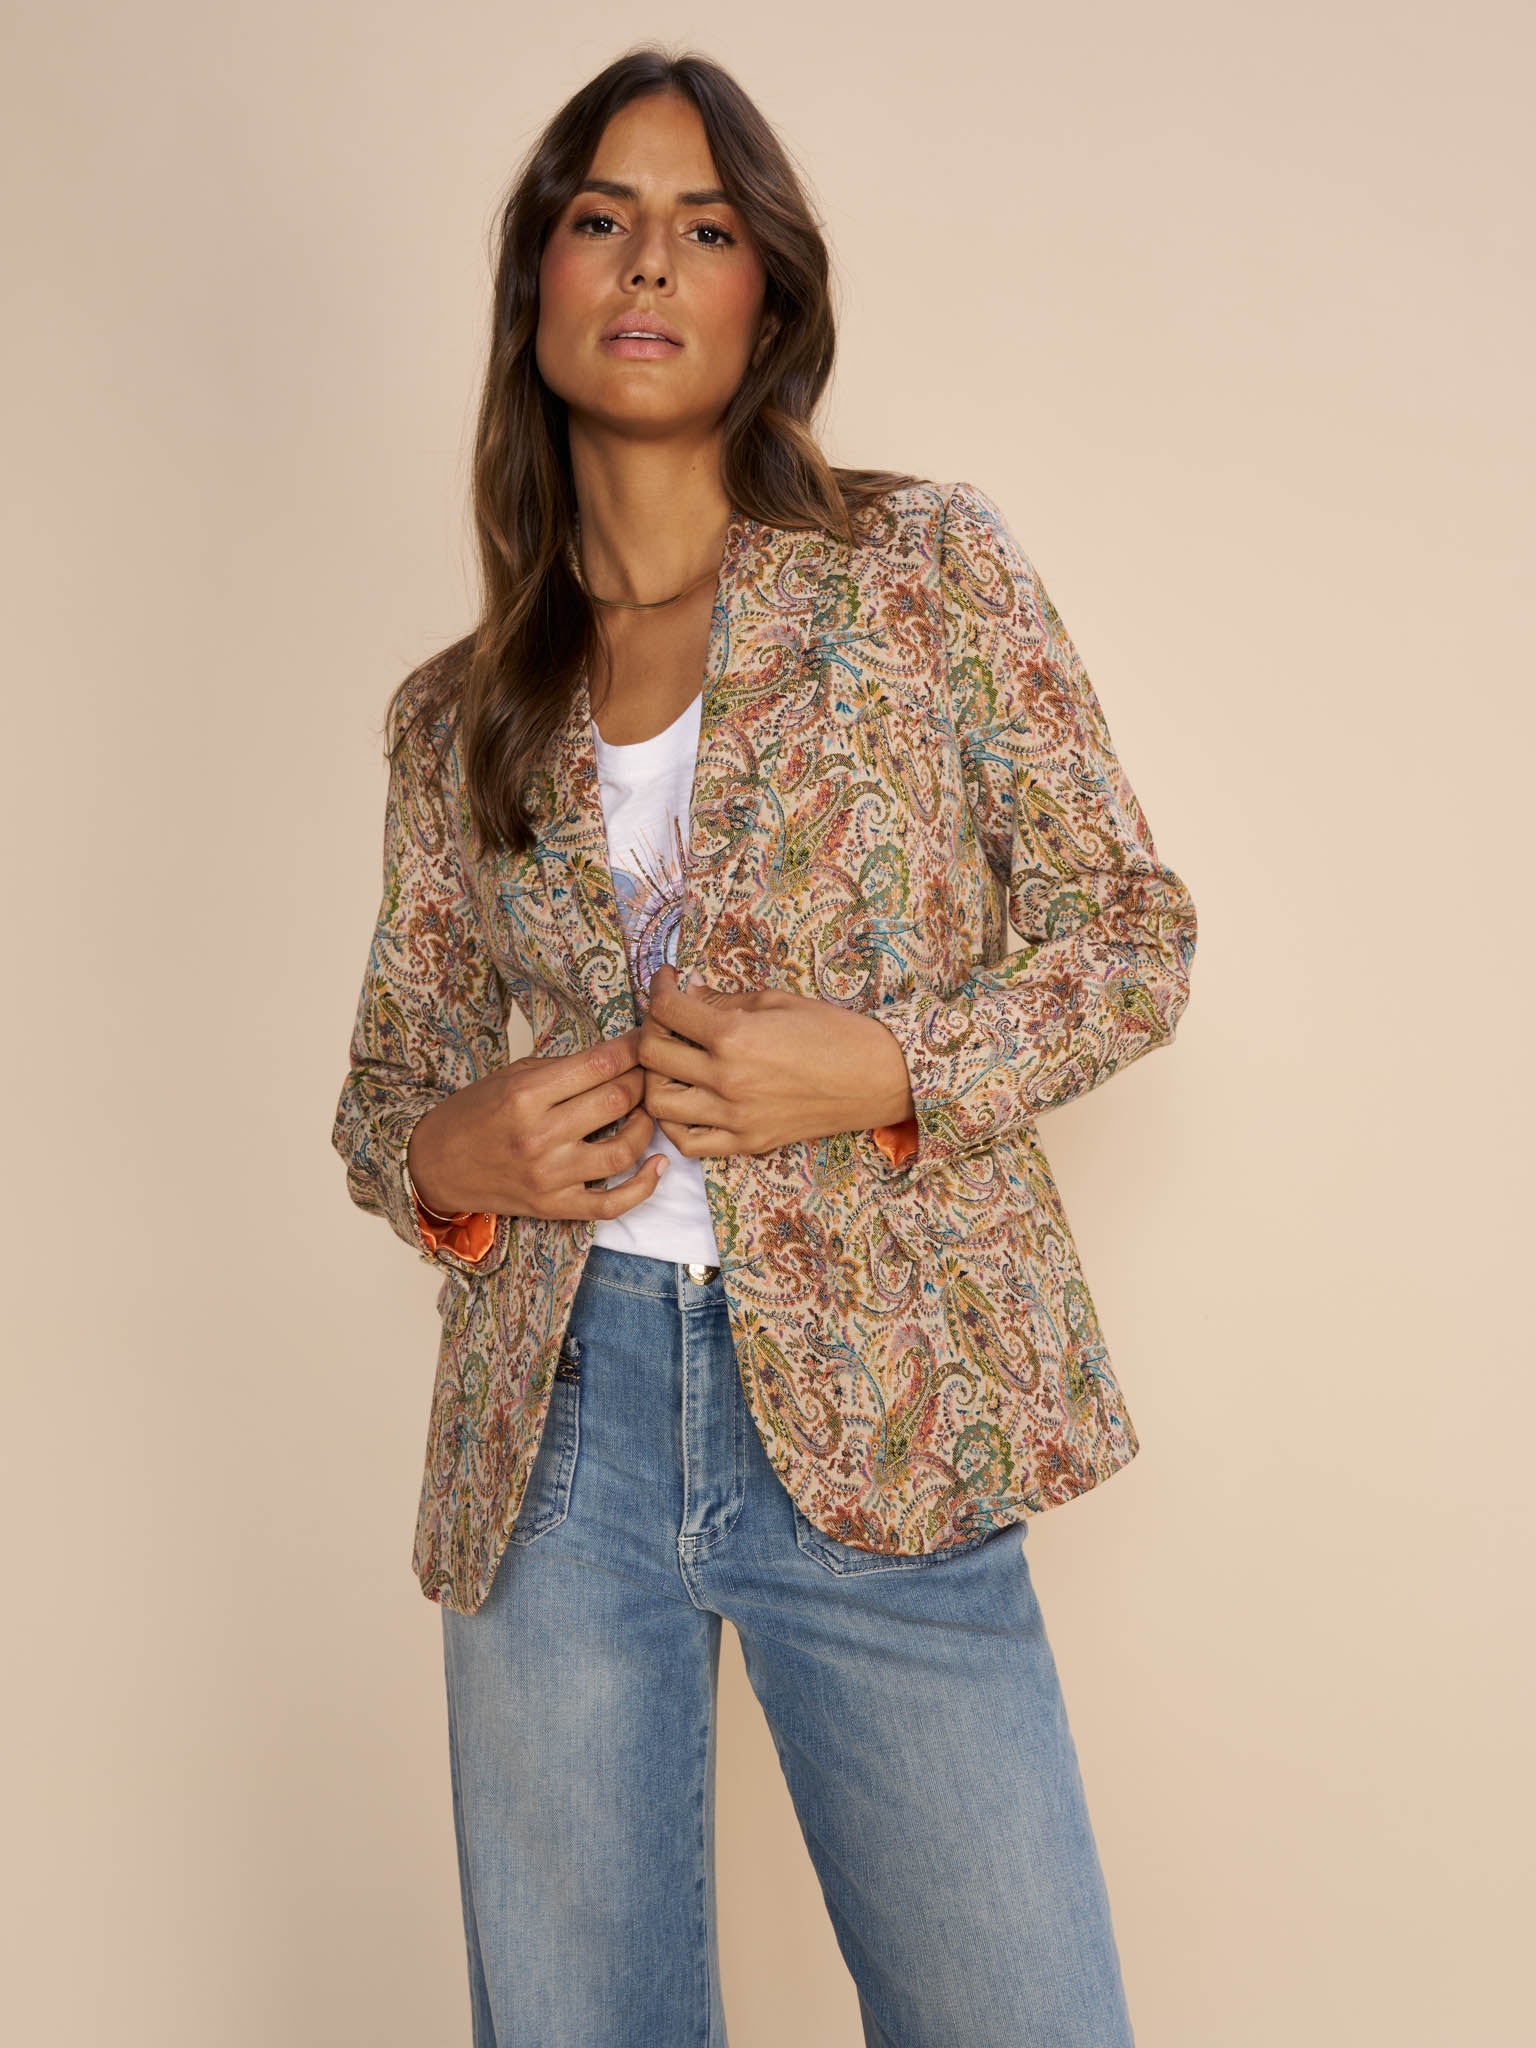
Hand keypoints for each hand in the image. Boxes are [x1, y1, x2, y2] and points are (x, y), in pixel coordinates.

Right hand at [406, 1028, 668, 1220]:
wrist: (435, 1165)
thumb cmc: (475, 1114)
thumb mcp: (511, 1077)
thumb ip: (562, 1069)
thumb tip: (617, 1056)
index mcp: (527, 1095)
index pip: (600, 1064)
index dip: (633, 1048)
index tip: (648, 1039)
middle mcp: (540, 1135)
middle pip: (618, 1101)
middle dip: (643, 1080)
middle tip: (650, 1073)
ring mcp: (550, 1175)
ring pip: (624, 1150)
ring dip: (648, 1126)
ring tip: (648, 1112)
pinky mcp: (555, 1207)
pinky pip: (612, 1204)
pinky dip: (643, 1187)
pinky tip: (657, 1165)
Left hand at [636, 964, 915, 1158]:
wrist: (877, 1078)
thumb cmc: (833, 1031)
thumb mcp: (776, 1001)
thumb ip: (723, 1001)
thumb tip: (686, 995)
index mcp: (734, 1036)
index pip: (667, 1010)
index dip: (658, 988)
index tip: (667, 981)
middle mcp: (726, 1079)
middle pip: (651, 1054)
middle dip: (652, 1028)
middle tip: (668, 1019)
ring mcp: (734, 1117)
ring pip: (659, 1102)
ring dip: (656, 1077)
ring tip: (673, 1063)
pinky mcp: (746, 1143)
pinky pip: (688, 1141)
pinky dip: (675, 1122)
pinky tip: (687, 1100)